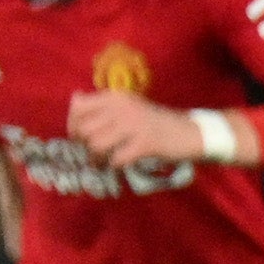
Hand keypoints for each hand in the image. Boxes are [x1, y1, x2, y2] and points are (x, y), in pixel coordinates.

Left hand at [64, 90, 206, 167]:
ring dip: (95, 158)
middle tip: (91, 153)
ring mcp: (134, 125)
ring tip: (102, 162)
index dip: (72, 125)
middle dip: (82, 145)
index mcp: (116, 97)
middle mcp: (122, 107)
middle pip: (83, 129)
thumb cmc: (156, 122)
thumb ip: (102, 105)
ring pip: (95, 145)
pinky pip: (116, 159)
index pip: (78, 108)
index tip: (78, 138)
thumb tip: (73, 99)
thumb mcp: (128, 107)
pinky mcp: (145, 143)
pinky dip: (112, 166)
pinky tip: (117, 165)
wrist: (191, 133)